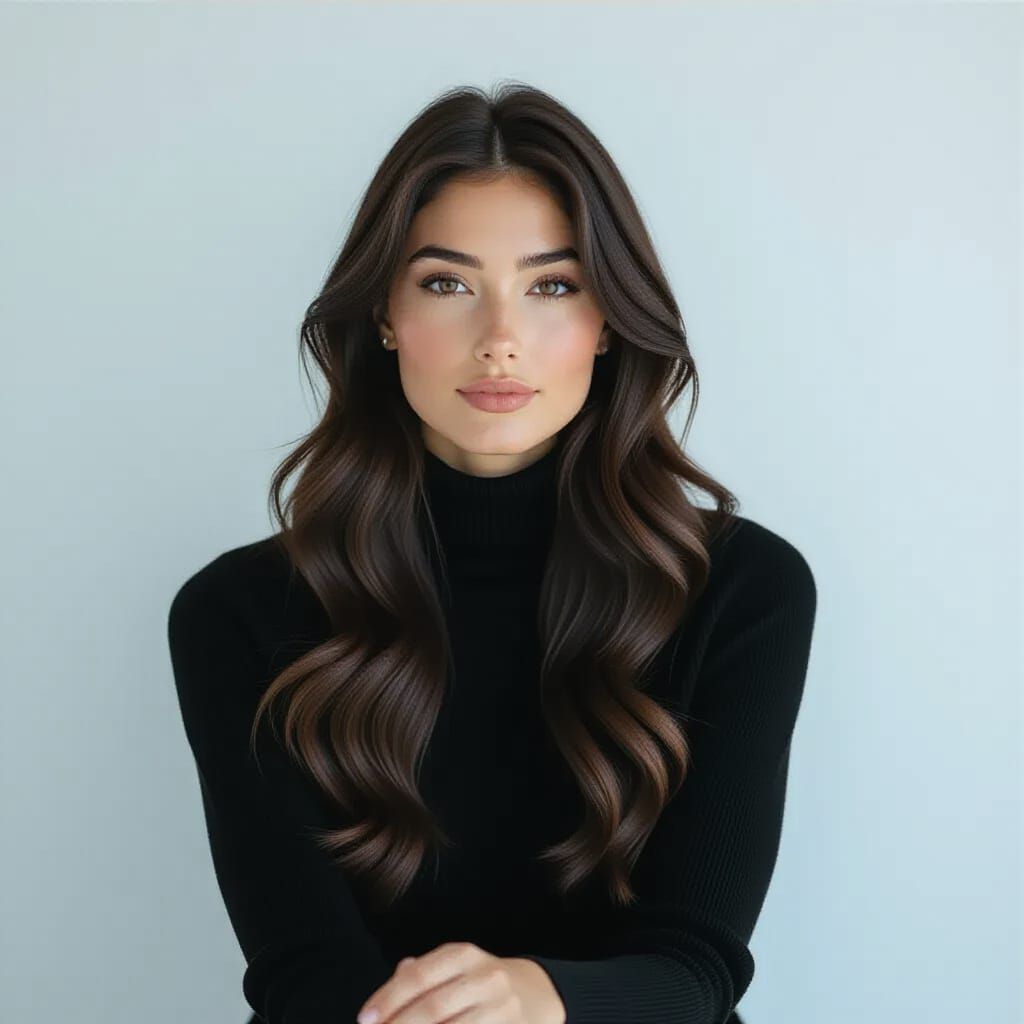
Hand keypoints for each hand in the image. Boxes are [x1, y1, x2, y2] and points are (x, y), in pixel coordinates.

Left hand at [356, 941, 565, 1023]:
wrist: (537, 994)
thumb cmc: (481, 982)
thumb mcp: (455, 965)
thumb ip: (422, 973)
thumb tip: (393, 983)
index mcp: (464, 955)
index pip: (419, 975)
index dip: (388, 998)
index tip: (365, 1019)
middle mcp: (485, 978)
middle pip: (432, 1008)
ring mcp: (500, 1010)